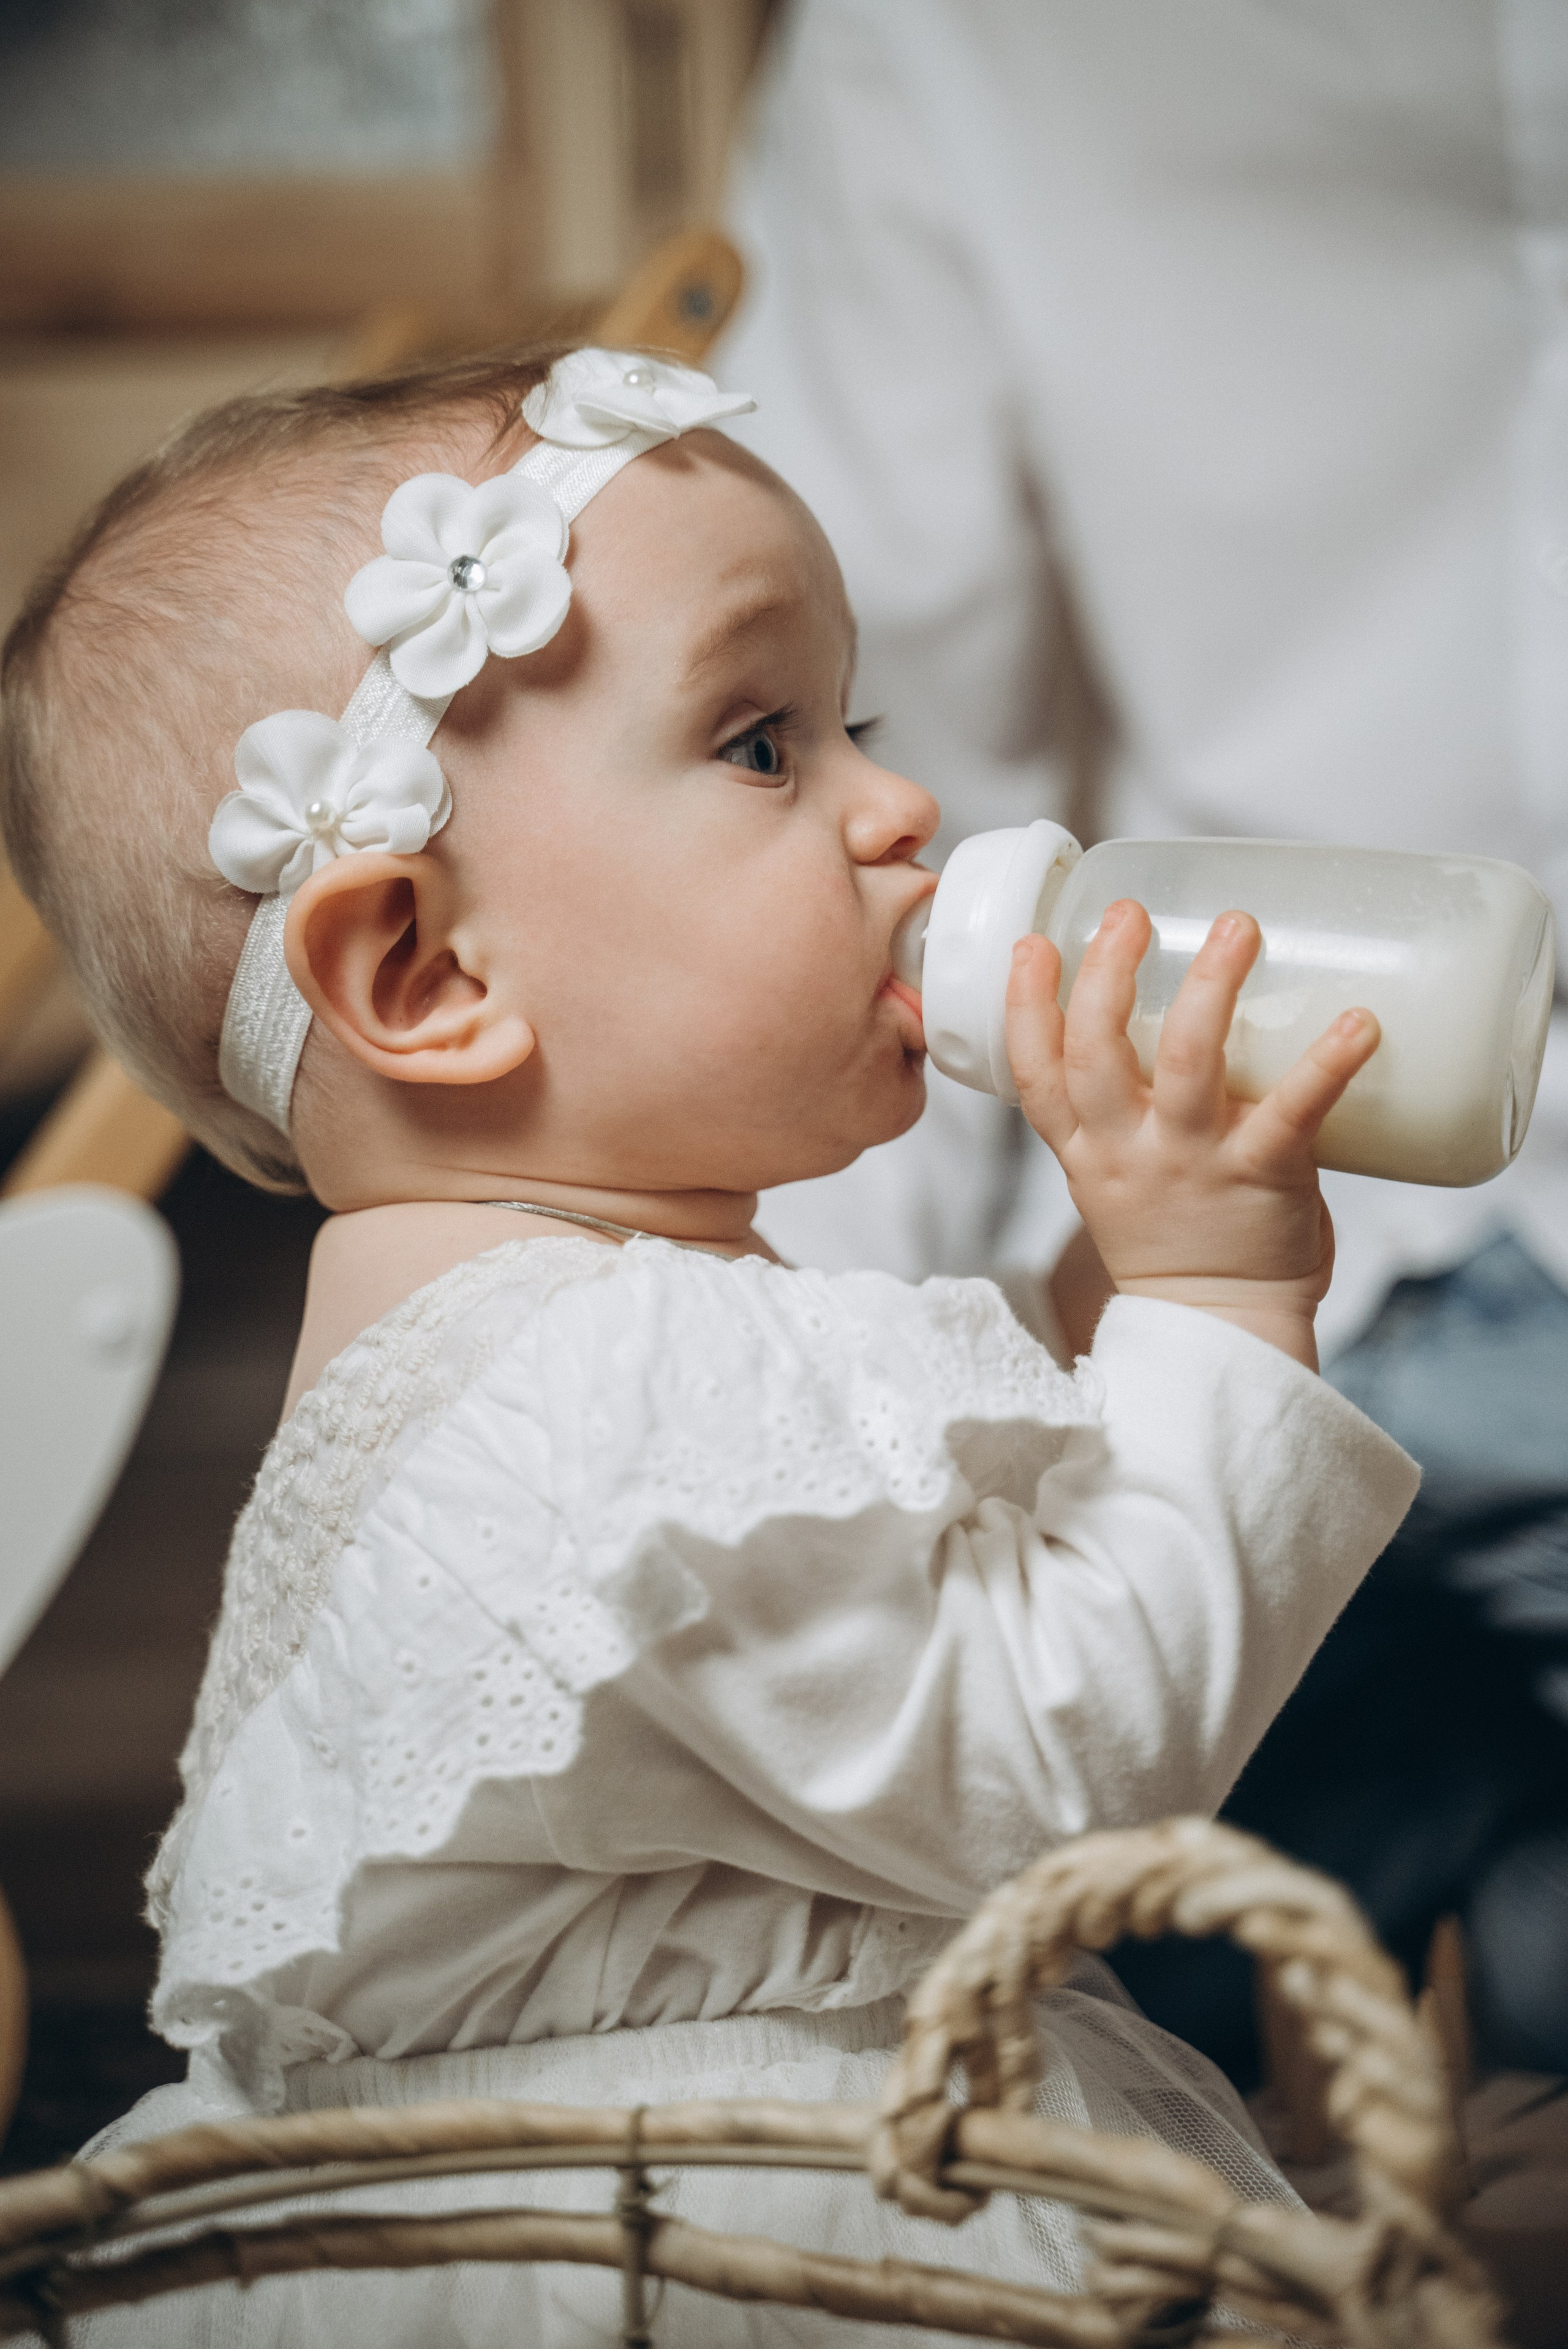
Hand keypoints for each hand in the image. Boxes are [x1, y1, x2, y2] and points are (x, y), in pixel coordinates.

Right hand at [1007, 901, 1380, 1367]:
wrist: (1219, 1327)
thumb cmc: (1174, 1240)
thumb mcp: (1114, 1177)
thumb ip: (1124, 1108)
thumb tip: (1169, 1005)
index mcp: (1088, 1149)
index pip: (1035, 1072)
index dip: (1024, 1005)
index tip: (1031, 942)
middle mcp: (1130, 1150)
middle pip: (1096, 1051)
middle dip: (1106, 974)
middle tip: (1129, 913)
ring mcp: (1194, 1161)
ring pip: (1185, 1063)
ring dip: (1211, 988)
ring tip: (1237, 927)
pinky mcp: (1264, 1176)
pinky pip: (1294, 1112)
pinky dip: (1328, 1062)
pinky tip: (1360, 1020)